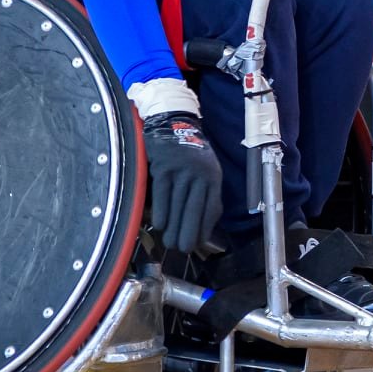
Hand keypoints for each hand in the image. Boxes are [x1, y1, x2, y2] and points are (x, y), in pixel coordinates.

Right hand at [141, 112, 222, 253]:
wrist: (174, 122)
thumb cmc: (191, 152)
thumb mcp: (208, 169)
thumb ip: (208, 192)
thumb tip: (205, 223)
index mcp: (213, 176)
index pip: (211, 208)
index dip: (204, 228)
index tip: (198, 243)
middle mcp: (199, 174)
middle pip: (193, 210)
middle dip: (188, 233)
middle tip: (182, 249)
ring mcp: (181, 170)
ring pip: (177, 205)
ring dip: (173, 227)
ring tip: (169, 242)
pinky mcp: (163, 167)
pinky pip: (162, 194)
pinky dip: (161, 211)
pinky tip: (159, 224)